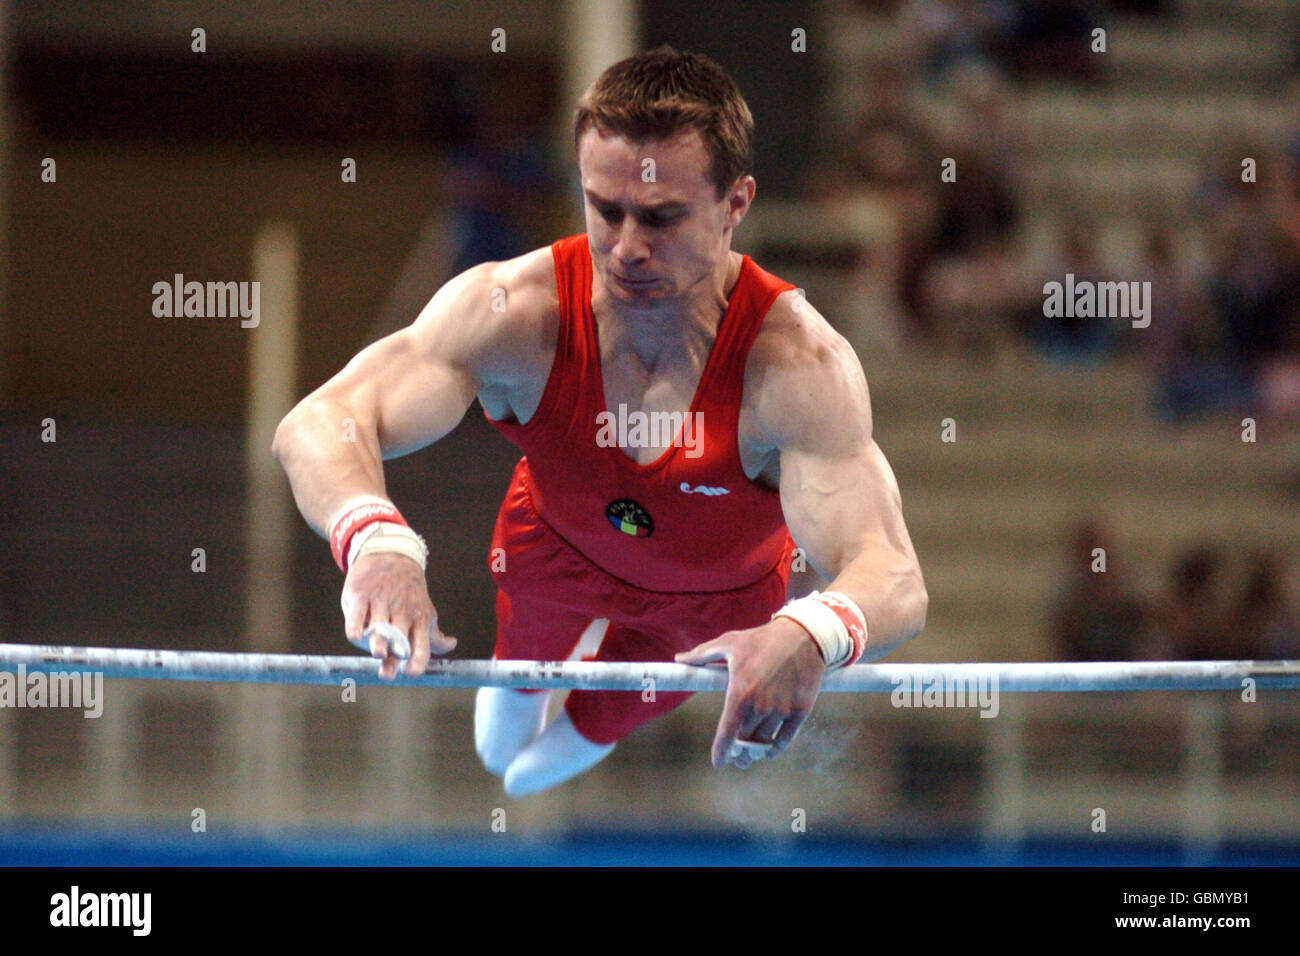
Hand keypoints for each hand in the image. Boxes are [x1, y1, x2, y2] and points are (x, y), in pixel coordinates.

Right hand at [341, 552, 455, 678]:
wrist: (390, 554)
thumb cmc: (408, 592)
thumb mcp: (425, 610)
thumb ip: (433, 635)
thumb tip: (451, 645)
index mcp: (417, 621)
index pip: (421, 644)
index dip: (418, 659)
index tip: (411, 672)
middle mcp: (400, 613)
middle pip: (398, 638)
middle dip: (394, 655)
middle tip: (388, 673)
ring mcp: (380, 602)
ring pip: (378, 626)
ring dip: (378, 640)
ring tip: (378, 652)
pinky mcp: (361, 594)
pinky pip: (357, 612)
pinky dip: (355, 624)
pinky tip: (354, 635)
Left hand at [675, 616, 825, 767]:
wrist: (803, 635)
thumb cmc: (762, 638)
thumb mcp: (729, 642)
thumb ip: (702, 655)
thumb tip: (679, 659)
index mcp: (740, 692)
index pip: (727, 732)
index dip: (721, 751)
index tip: (718, 762)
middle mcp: (761, 705)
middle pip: (746, 741)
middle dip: (739, 753)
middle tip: (737, 758)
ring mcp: (782, 709)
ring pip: (764, 742)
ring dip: (756, 752)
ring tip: (751, 756)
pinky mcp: (801, 710)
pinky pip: (785, 739)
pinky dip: (775, 749)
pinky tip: (769, 751)